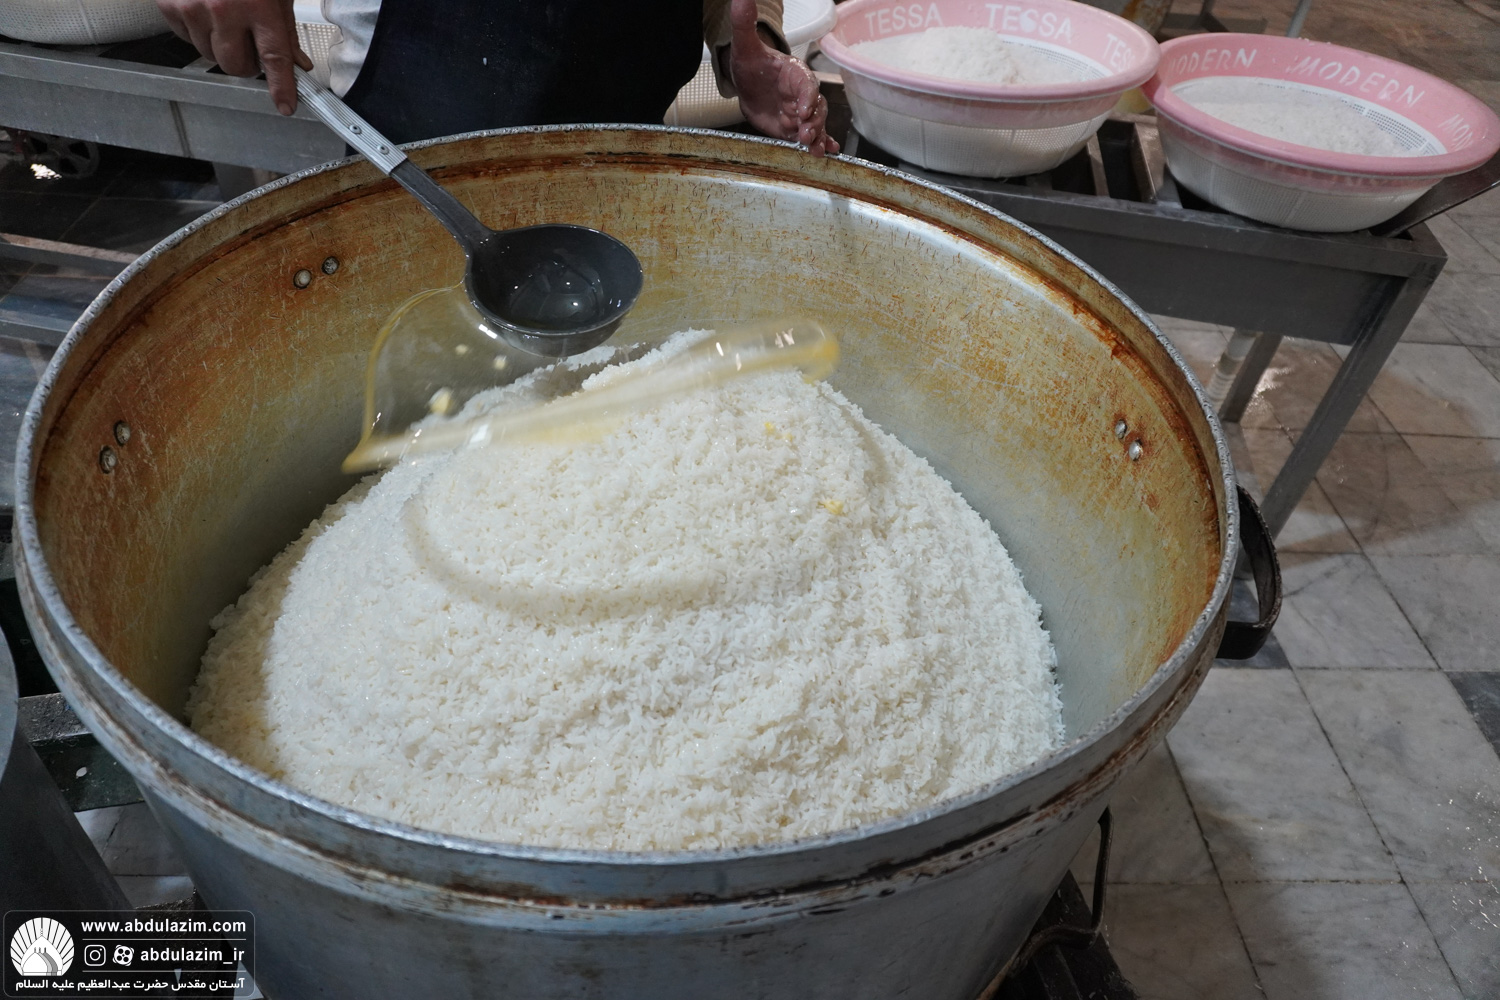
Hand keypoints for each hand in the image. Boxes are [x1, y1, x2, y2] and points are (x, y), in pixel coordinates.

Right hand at [156, 0, 312, 115]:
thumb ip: (285, 29)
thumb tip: (296, 62)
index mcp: (257, 6)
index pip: (274, 58)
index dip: (282, 86)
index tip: (285, 105)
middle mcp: (223, 9)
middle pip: (235, 66)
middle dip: (247, 64)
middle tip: (250, 46)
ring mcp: (192, 7)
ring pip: (208, 55)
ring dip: (220, 46)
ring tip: (226, 18)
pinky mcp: (169, 5)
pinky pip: (186, 38)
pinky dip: (197, 31)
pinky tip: (204, 10)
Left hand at [727, 0, 838, 155]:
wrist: (748, 81)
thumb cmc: (751, 64)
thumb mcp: (745, 46)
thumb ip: (745, 24)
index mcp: (794, 73)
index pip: (806, 84)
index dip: (807, 97)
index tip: (803, 110)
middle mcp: (801, 94)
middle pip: (816, 107)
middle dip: (813, 122)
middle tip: (804, 134)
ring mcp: (800, 112)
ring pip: (815, 124)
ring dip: (816, 136)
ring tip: (813, 148)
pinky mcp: (795, 126)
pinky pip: (812, 134)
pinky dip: (820, 142)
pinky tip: (825, 151)